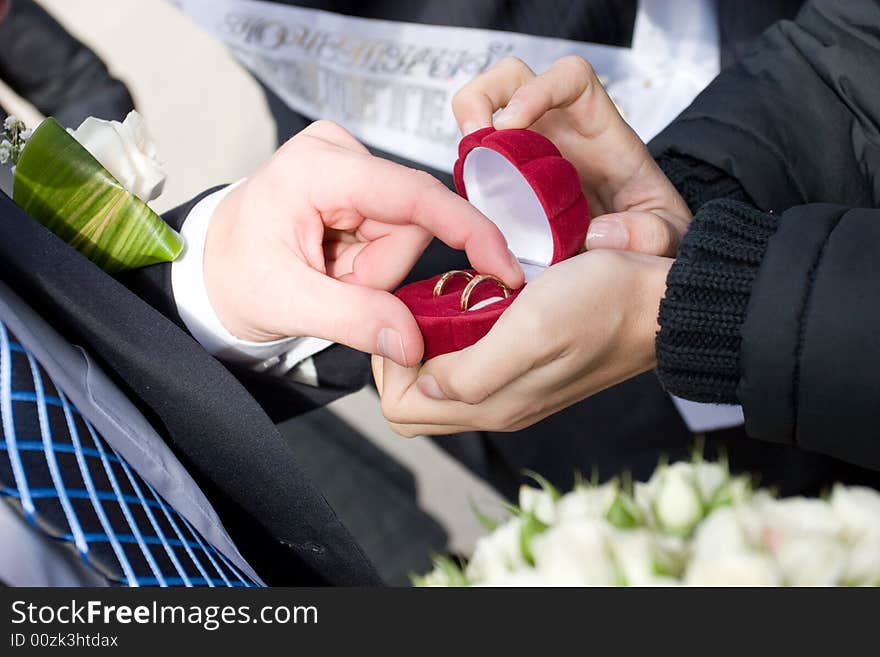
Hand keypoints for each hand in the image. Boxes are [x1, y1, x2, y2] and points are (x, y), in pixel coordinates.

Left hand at [204, 120, 523, 365]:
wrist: (214, 267)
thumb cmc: (235, 277)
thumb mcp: (284, 303)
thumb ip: (352, 319)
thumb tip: (413, 343)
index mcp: (316, 168)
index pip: (413, 195)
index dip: (467, 229)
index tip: (503, 267)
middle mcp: (339, 153)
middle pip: (412, 222)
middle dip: (380, 270)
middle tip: (333, 287)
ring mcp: (350, 166)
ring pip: (405, 232)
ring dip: (374, 271)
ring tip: (328, 277)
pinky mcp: (358, 184)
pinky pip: (393, 233)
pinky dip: (369, 264)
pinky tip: (334, 264)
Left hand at [373, 249, 670, 434]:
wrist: (661, 302)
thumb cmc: (604, 305)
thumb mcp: (532, 330)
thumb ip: (473, 371)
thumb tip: (424, 386)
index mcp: (493, 405)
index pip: (401, 411)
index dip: (392, 366)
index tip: (407, 319)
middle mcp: (498, 406)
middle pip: (415, 403)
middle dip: (403, 359)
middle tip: (419, 309)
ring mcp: (514, 390)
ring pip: (441, 383)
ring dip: (430, 347)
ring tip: (447, 302)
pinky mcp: (527, 370)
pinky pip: (470, 366)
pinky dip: (458, 340)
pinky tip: (475, 304)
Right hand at [453, 55, 690, 255]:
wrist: (635, 258)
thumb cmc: (652, 232)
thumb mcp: (668, 236)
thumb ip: (648, 235)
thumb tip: (598, 234)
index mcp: (600, 130)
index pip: (572, 78)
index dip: (538, 88)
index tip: (511, 124)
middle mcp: (559, 131)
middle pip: (512, 78)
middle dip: (483, 97)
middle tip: (474, 140)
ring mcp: (528, 151)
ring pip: (483, 110)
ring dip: (465, 129)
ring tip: (466, 168)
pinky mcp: (506, 179)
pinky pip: (476, 159)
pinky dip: (466, 172)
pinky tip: (472, 202)